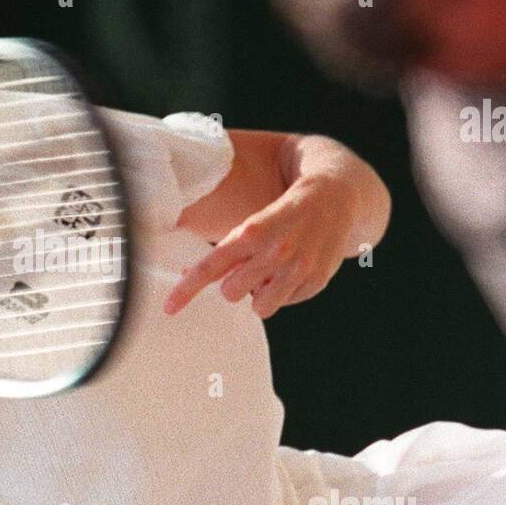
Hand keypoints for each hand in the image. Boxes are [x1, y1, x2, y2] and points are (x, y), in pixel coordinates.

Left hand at [164, 175, 352, 318]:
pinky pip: (285, 303)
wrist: (337, 196)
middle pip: (231, 293)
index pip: (211, 265)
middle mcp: (275, 250)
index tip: (168, 308)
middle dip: (235, 284)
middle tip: (250, 267)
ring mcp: (298, 268)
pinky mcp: (317, 280)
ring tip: (271, 273)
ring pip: (259, 307)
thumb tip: (188, 276)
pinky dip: (284, 292)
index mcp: (253, 231)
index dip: (187, 289)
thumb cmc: (284, 213)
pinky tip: (294, 269)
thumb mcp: (254, 223)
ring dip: (259, 294)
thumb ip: (228, 252)